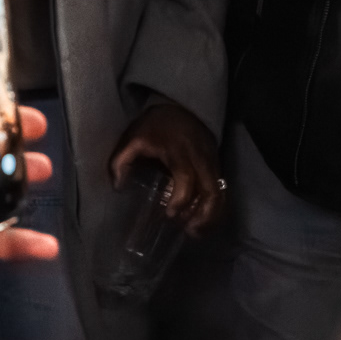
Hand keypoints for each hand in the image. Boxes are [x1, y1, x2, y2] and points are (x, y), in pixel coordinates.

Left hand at [109, 101, 224, 235]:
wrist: (182, 107)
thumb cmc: (156, 125)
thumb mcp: (134, 137)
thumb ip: (122, 161)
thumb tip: (118, 187)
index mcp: (179, 153)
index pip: (186, 180)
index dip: (180, 199)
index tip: (169, 214)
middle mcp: (201, 160)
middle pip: (211, 191)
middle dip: (203, 215)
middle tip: (187, 230)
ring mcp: (213, 164)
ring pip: (220, 193)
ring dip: (211, 215)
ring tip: (196, 232)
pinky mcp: (218, 167)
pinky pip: (222, 191)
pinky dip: (216, 209)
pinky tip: (203, 221)